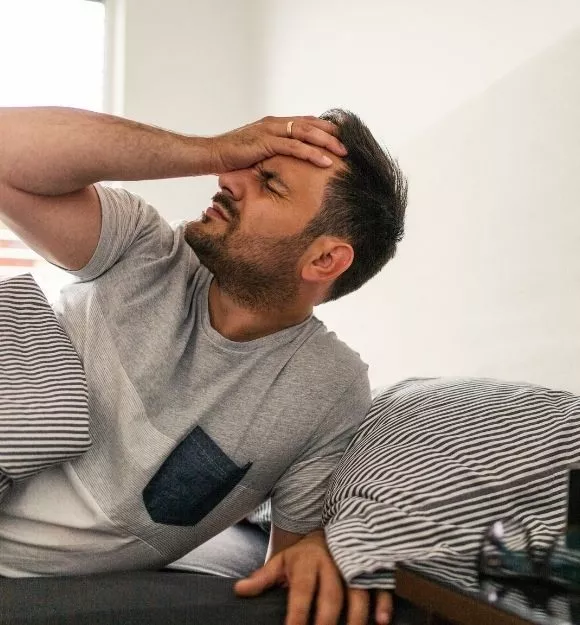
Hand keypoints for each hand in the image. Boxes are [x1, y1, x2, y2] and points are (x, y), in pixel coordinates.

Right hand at [207, 116, 346, 172]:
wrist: (212, 155)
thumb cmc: (232, 157)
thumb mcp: (258, 153)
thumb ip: (273, 153)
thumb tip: (285, 164)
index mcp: (274, 124)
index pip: (305, 123)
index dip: (324, 128)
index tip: (341, 137)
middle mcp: (275, 123)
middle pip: (310, 125)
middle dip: (331, 134)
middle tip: (349, 145)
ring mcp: (271, 131)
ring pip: (306, 133)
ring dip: (327, 142)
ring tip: (343, 152)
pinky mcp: (267, 142)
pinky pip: (295, 147)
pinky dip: (312, 153)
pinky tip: (326, 161)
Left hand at [234, 530, 392, 624]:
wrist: (327, 530)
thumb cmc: (301, 554)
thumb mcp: (281, 561)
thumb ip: (263, 578)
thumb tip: (239, 590)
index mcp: (306, 562)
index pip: (301, 591)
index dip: (297, 613)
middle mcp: (331, 563)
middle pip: (331, 594)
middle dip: (327, 620)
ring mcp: (352, 564)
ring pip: (357, 590)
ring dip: (357, 615)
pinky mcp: (369, 566)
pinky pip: (379, 583)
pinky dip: (382, 602)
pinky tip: (381, 621)